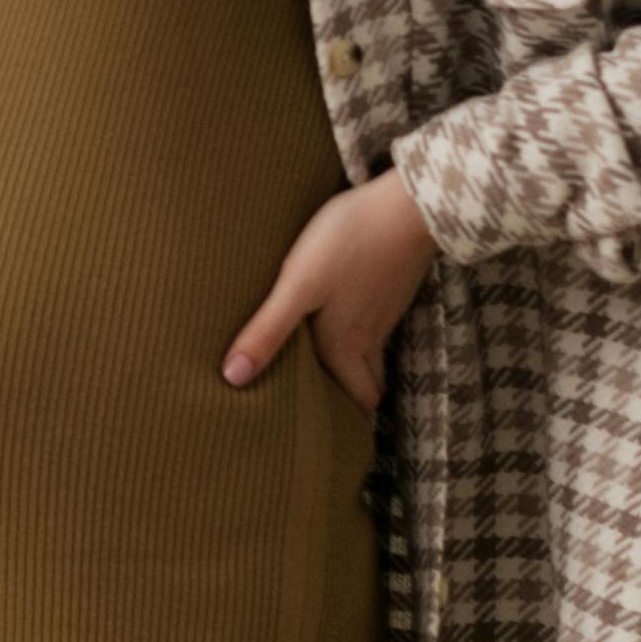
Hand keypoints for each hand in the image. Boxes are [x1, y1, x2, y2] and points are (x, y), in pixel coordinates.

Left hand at [221, 170, 437, 410]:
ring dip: (357, 367)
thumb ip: (267, 331)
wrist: (407, 206)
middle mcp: (370, 337)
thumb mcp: (298, 286)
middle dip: (351, 399)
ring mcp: (386, 311)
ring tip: (328, 372)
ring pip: (374, 355)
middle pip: (368, 383)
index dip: (345, 420)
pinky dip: (364, 335)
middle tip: (327, 409)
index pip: (357, 402)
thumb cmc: (349, 242)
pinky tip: (345, 321)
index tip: (326, 435)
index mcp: (346, 346)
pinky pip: (378, 325)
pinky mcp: (392, 286)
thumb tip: (233, 379)